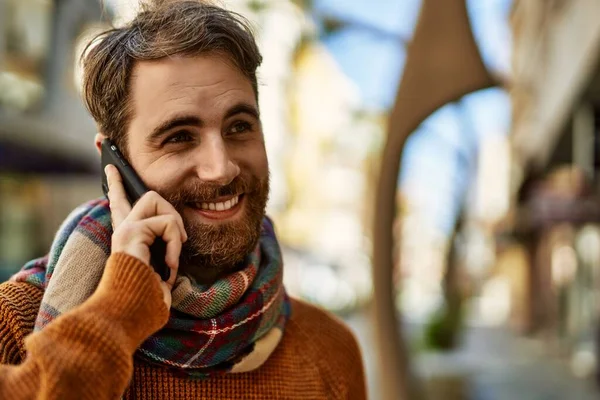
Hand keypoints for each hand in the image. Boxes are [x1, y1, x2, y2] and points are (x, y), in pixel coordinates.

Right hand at [105, 164, 186, 308]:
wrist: (133, 311)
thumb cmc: (147, 297)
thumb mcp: (158, 268)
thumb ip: (162, 248)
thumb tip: (179, 232)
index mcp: (127, 238)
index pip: (120, 204)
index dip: (116, 185)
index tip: (111, 166)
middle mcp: (122, 229)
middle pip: (149, 196)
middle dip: (172, 213)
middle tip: (179, 240)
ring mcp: (125, 228)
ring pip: (158, 200)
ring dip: (175, 229)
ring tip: (172, 258)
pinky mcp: (132, 231)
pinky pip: (167, 224)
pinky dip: (175, 245)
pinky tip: (169, 266)